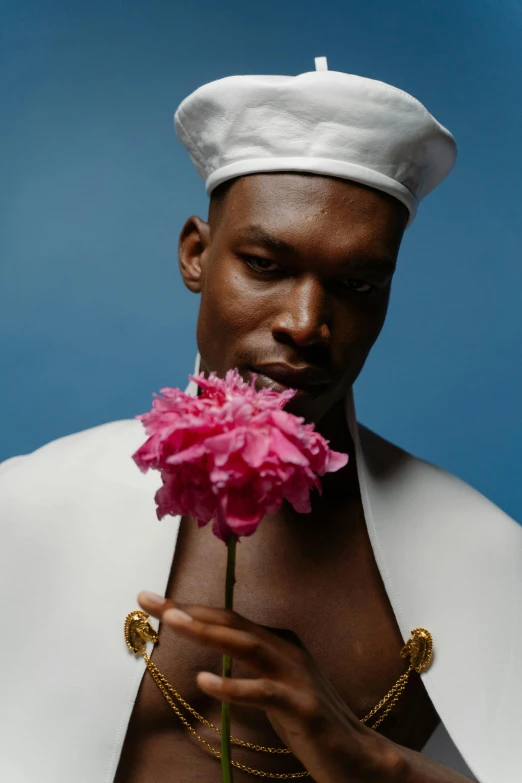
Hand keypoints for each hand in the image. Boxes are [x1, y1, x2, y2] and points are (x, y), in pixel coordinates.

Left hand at [137, 591, 401, 782]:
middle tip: (151, 601)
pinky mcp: (303, 706)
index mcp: (278, 642)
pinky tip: (204, 681)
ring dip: (208, 633)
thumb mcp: (273, 685)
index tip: (154, 601)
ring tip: (174, 623)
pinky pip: (263, 692)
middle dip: (189, 610)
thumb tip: (212, 655)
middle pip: (232, 624)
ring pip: (247, 646)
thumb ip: (248, 666)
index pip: (228, 619)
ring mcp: (296, 676)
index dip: (191, 608)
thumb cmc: (307, 720)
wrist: (356, 754)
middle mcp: (287, 650)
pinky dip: (233, 685)